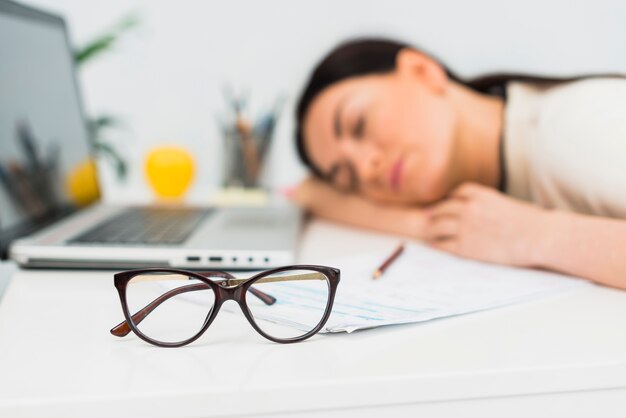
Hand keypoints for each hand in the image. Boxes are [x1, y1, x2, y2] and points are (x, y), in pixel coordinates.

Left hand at [423, 182, 548, 266]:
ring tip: (429, 231)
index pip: (457, 192)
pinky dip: (437, 243)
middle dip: (434, 213)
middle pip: (442, 208)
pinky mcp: (466, 247)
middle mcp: (470, 208)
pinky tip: (435, 244)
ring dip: (431, 228)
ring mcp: (466, 227)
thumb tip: (480, 209)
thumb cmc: (531, 222)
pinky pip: (443, 244)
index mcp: (482, 195)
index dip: (450, 198)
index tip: (445, 202)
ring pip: (437, 225)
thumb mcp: (507, 203)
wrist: (540, 237)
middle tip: (428, 217)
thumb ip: (489, 204)